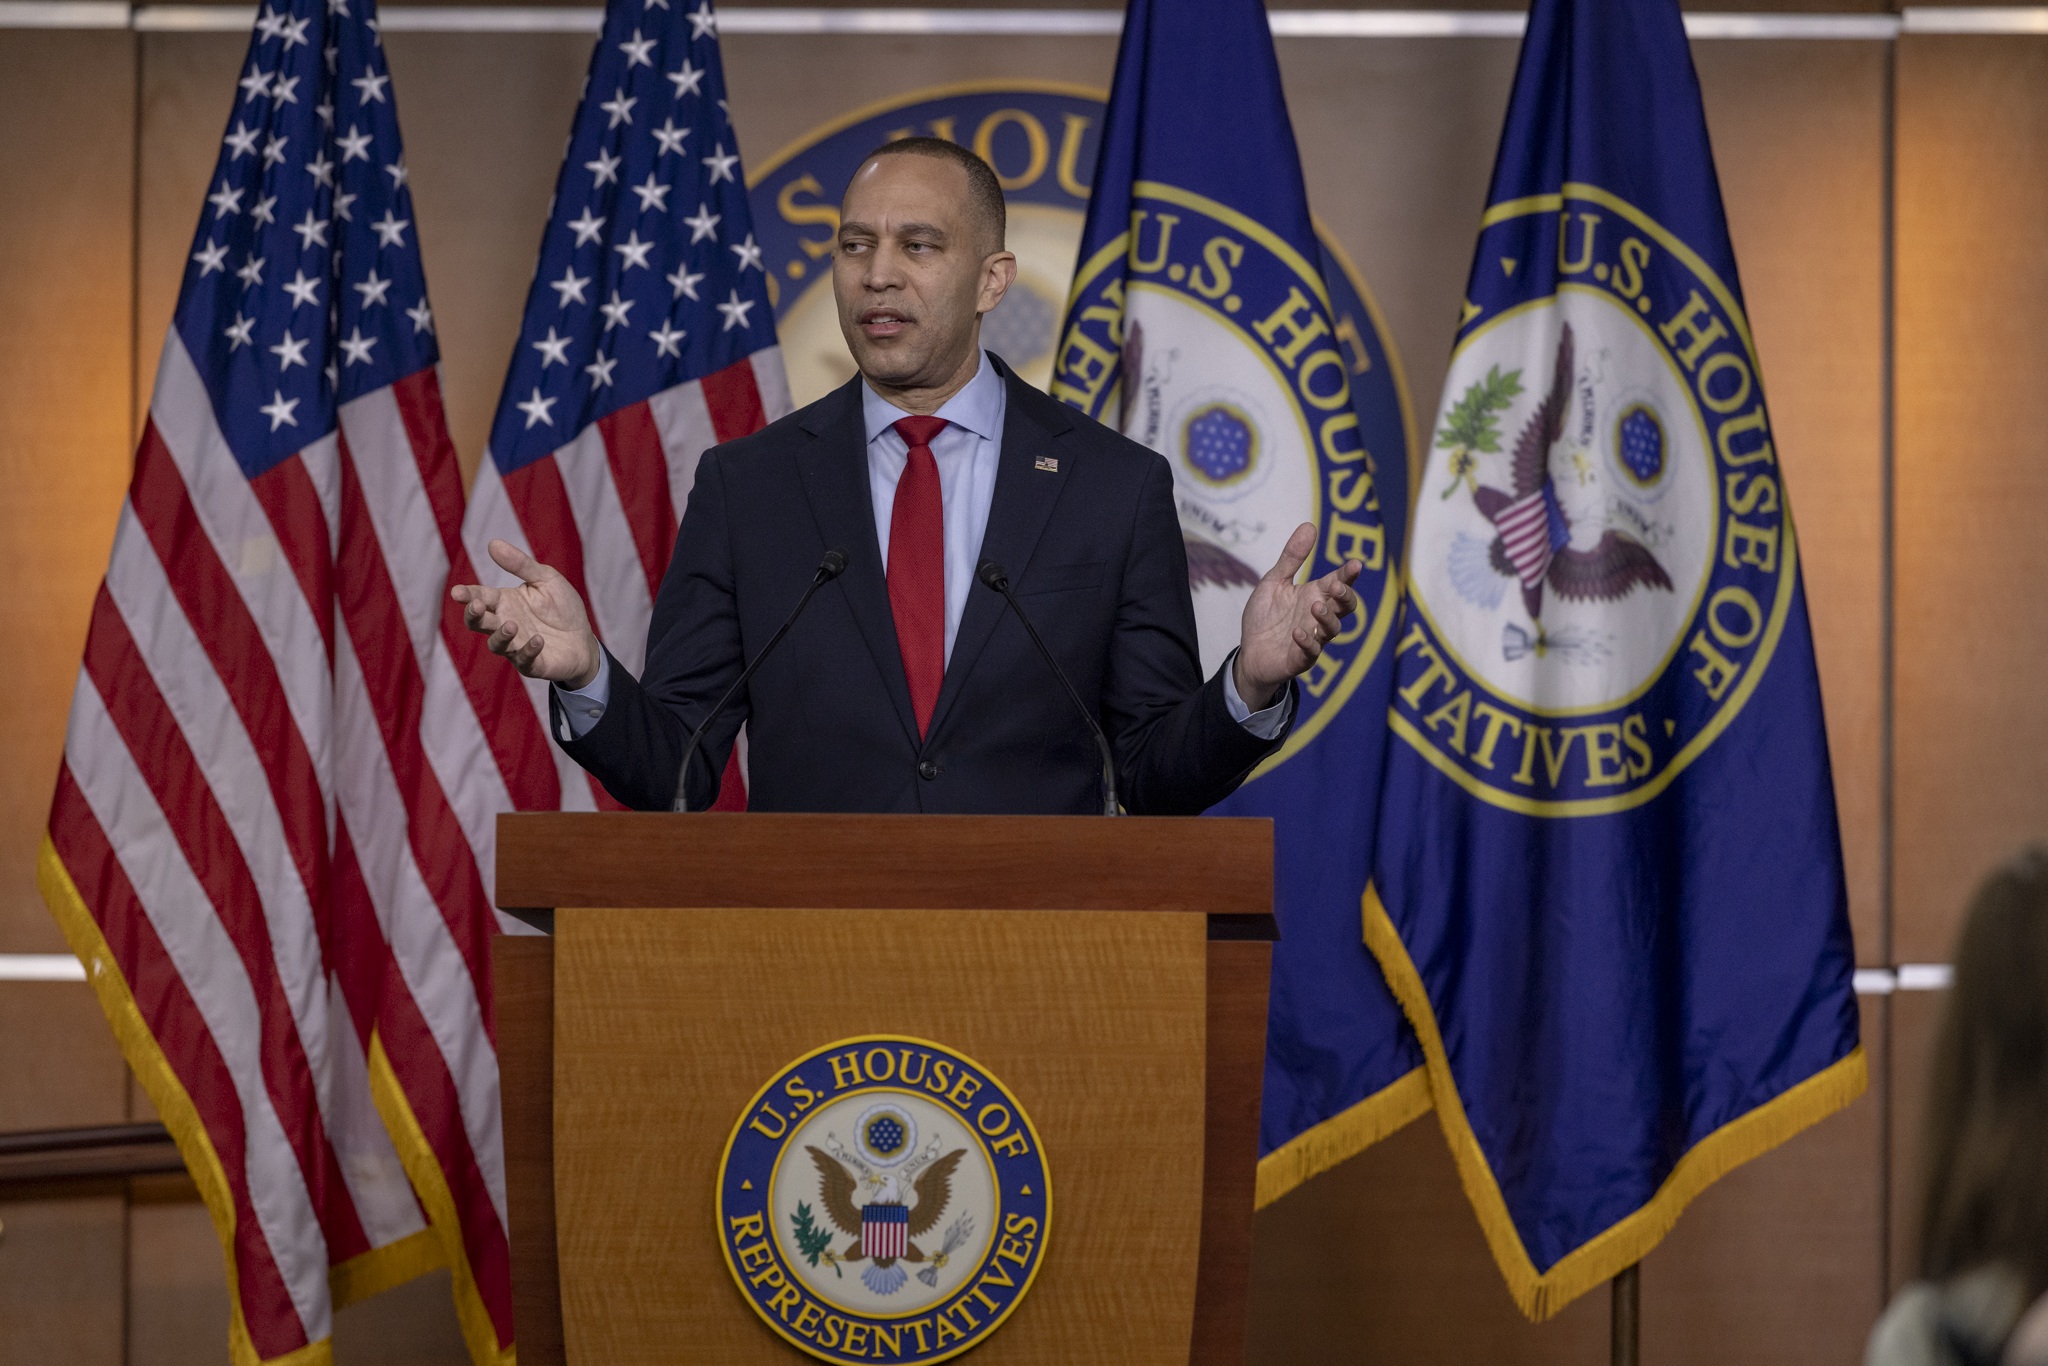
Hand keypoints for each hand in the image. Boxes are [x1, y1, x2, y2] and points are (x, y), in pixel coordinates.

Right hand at [449, 540, 602, 687]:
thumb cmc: (562, 608)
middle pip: (479, 622)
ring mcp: (516, 646)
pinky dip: (529, 650)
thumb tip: (492, 543)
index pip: (480, 597)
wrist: (584, 639)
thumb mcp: (546, 579)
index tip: (457, 592)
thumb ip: (521, 564)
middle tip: (476, 606)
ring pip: (497, 644)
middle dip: (474, 616)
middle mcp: (505, 624)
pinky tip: (538, 640)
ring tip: (511, 624)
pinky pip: (525, 659)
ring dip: (501, 635)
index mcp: (505, 602)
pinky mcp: (532, 664)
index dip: (468, 595)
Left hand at [1233, 522, 1361, 709]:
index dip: (1348, 574)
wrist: (1249, 652)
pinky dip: (1307, 642)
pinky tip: (1297, 633)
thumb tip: (1310, 525)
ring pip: (1332, 629)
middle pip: (1345, 607)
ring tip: (1315, 607)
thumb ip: (1292, 558)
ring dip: (1327, 618)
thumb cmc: (1265, 617)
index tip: (1355, 564)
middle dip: (1345, 596)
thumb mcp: (1274, 582)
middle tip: (1336, 586)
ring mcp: (1313, 638)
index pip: (1337, 582)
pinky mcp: (1301, 658)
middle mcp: (1318, 616)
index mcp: (1314, 595)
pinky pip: (1311, 652)